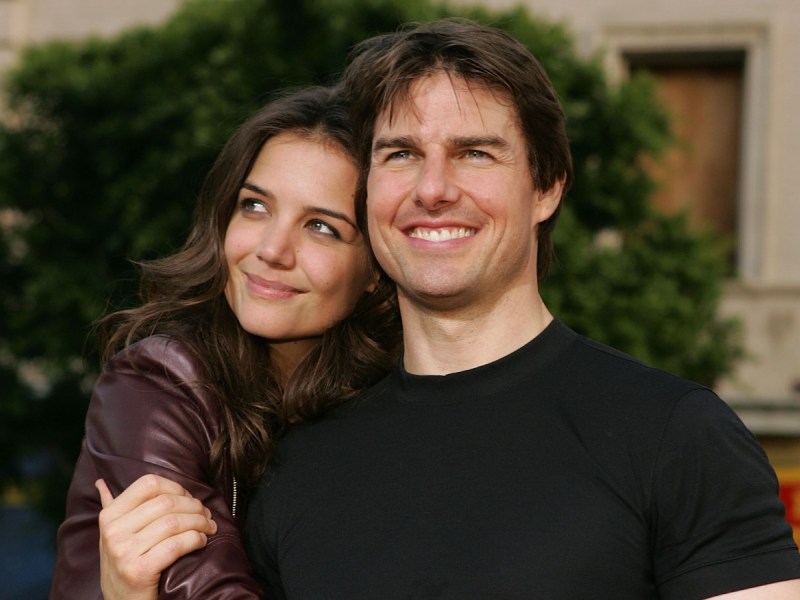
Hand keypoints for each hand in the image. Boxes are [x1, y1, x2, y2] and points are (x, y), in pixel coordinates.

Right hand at [97, 474, 216, 599]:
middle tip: (207, 515)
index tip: (189, 498)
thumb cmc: (125, 565)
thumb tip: (101, 482)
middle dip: (194, 506)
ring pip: (174, 522)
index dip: (176, 487)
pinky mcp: (139, 571)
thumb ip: (113, 508)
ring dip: (200, 522)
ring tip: (209, 528)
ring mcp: (124, 551)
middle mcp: (113, 531)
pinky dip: (196, 540)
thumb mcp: (113, 536)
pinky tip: (201, 542)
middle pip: (166, 502)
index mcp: (110, 515)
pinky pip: (176, 545)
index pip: (149, 483)